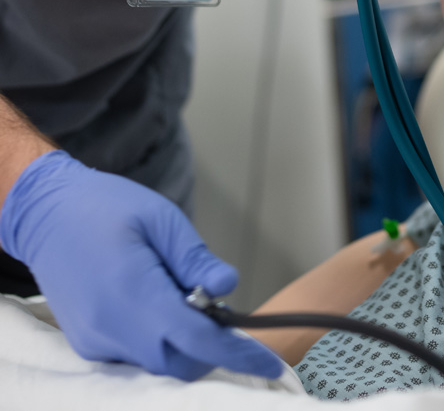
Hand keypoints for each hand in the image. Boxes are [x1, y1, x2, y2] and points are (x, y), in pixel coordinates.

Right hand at [0, 150, 282, 380]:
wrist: (48, 214)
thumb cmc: (107, 207)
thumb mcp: (161, 219)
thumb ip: (195, 259)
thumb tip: (228, 287)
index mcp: (132, 293)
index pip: (196, 340)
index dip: (237, 353)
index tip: (269, 363)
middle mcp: (110, 328)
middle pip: (178, 363)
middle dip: (211, 348)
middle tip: (223, 312)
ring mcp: (95, 341)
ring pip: (156, 363)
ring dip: (184, 343)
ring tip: (184, 294)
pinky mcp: (88, 343)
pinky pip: (135, 355)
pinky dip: (159, 339)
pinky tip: (160, 301)